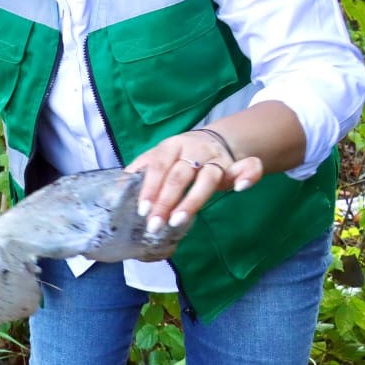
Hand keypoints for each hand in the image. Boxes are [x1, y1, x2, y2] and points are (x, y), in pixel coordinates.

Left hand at [125, 128, 262, 232]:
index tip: (143, 210)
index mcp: (171, 146)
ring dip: (193, 200)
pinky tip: (241, 188)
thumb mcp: (158, 157)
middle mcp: (194, 150)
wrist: (214, 140)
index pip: (158, 166)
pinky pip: (248, 167)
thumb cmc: (179, 156)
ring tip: (178, 221)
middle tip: (156, 224)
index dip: (150, 188)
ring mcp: (216, 158)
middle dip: (166, 201)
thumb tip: (117, 187)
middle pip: (180, 176)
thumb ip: (142, 170)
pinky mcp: (236, 166)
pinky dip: (248, 175)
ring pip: (208, 178)